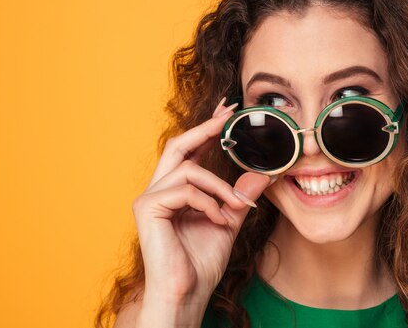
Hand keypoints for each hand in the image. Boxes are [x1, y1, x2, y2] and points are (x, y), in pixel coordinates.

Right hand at [131, 98, 270, 307]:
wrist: (186, 295)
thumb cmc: (201, 263)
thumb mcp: (228, 222)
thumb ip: (239, 198)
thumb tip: (260, 176)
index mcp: (175, 191)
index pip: (191, 152)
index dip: (207, 129)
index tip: (227, 111)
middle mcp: (159, 190)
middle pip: (178, 145)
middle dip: (205, 127)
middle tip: (228, 114)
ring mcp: (149, 198)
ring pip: (189, 169)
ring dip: (219, 185)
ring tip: (236, 207)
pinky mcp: (147, 208)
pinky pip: (185, 190)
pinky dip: (209, 203)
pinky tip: (219, 221)